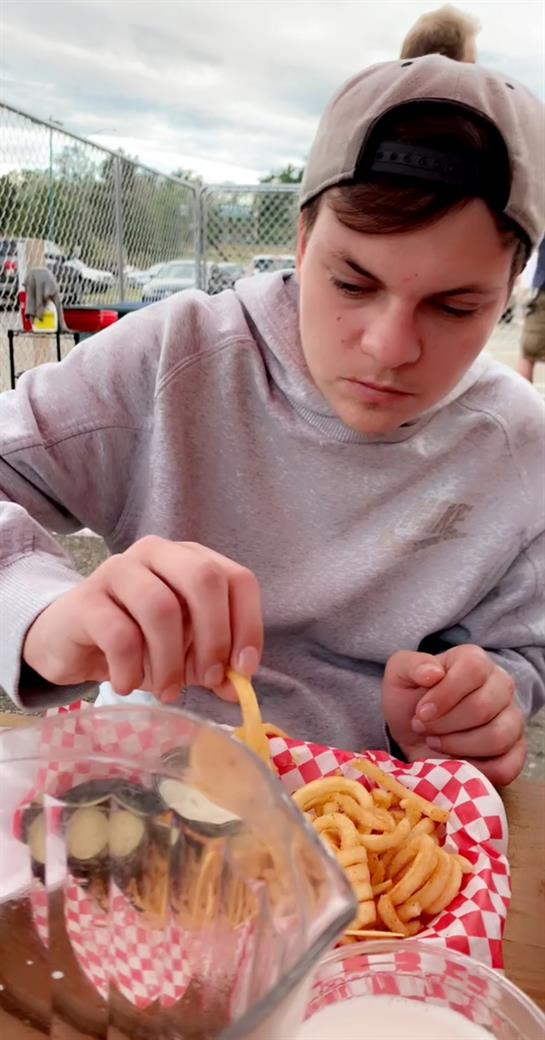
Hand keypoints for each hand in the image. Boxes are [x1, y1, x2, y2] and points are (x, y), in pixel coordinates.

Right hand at [23, 537, 261, 703]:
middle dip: (213, 637)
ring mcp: (119, 569)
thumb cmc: (137, 639)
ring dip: (171, 660)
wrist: (71, 639)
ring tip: (168, 692)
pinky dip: (131, 669)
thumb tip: (240, 689)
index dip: (247, 624)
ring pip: (161, 607)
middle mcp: (158, 553)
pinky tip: (128, 684)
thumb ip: (214, 666)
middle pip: (204, 579)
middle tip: (207, 679)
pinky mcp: (87, 598)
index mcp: (191, 558)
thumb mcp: (184, 652)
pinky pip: (120, 635)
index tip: (242, 669)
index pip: (237, 579)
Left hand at [382, 645, 525, 785]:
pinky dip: (478, 771)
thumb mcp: (400, 675)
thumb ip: (412, 666)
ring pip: (497, 737)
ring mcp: (513, 718)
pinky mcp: (515, 751)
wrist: (415, 732)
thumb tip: (433, 673)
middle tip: (423, 729)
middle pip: (482, 707)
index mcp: (475, 661)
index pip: (473, 671)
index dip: (444, 695)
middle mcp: (501, 685)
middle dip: (444, 725)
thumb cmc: (411, 699)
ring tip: (436, 742)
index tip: (420, 712)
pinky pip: (508, 765)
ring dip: (457, 746)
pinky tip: (455, 764)